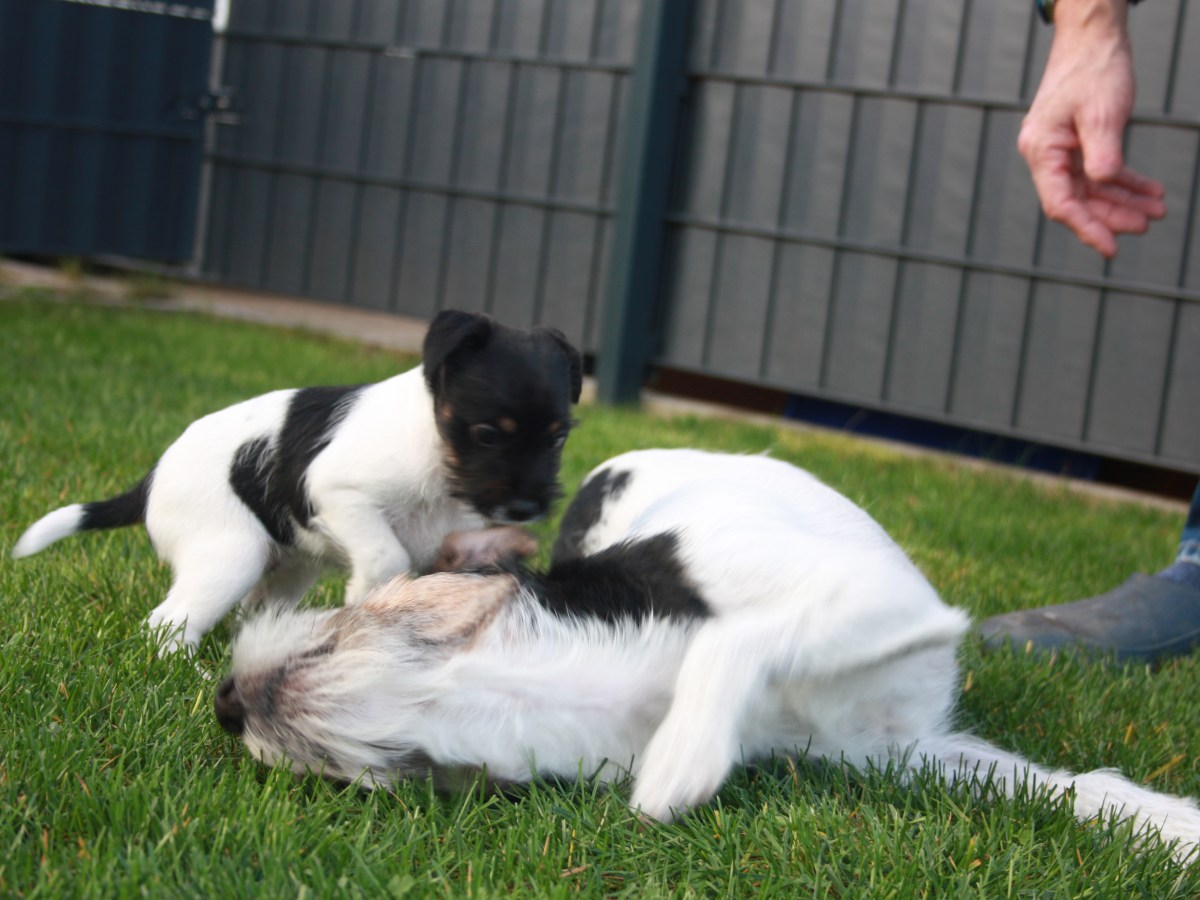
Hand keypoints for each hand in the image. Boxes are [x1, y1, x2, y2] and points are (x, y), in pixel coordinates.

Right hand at [1017, 0, 1164, 257]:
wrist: (1093, 37)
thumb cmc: (1093, 69)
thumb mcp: (1103, 112)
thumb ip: (1104, 152)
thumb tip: (1105, 183)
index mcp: (1042, 149)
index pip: (1060, 202)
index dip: (1086, 227)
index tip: (1111, 247)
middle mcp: (1046, 154)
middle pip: (1077, 200)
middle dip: (1111, 216)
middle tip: (1144, 226)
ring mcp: (1062, 150)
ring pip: (1091, 189)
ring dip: (1122, 201)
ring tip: (1155, 210)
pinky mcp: (1078, 143)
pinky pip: (1100, 172)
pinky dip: (1124, 182)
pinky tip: (1148, 191)